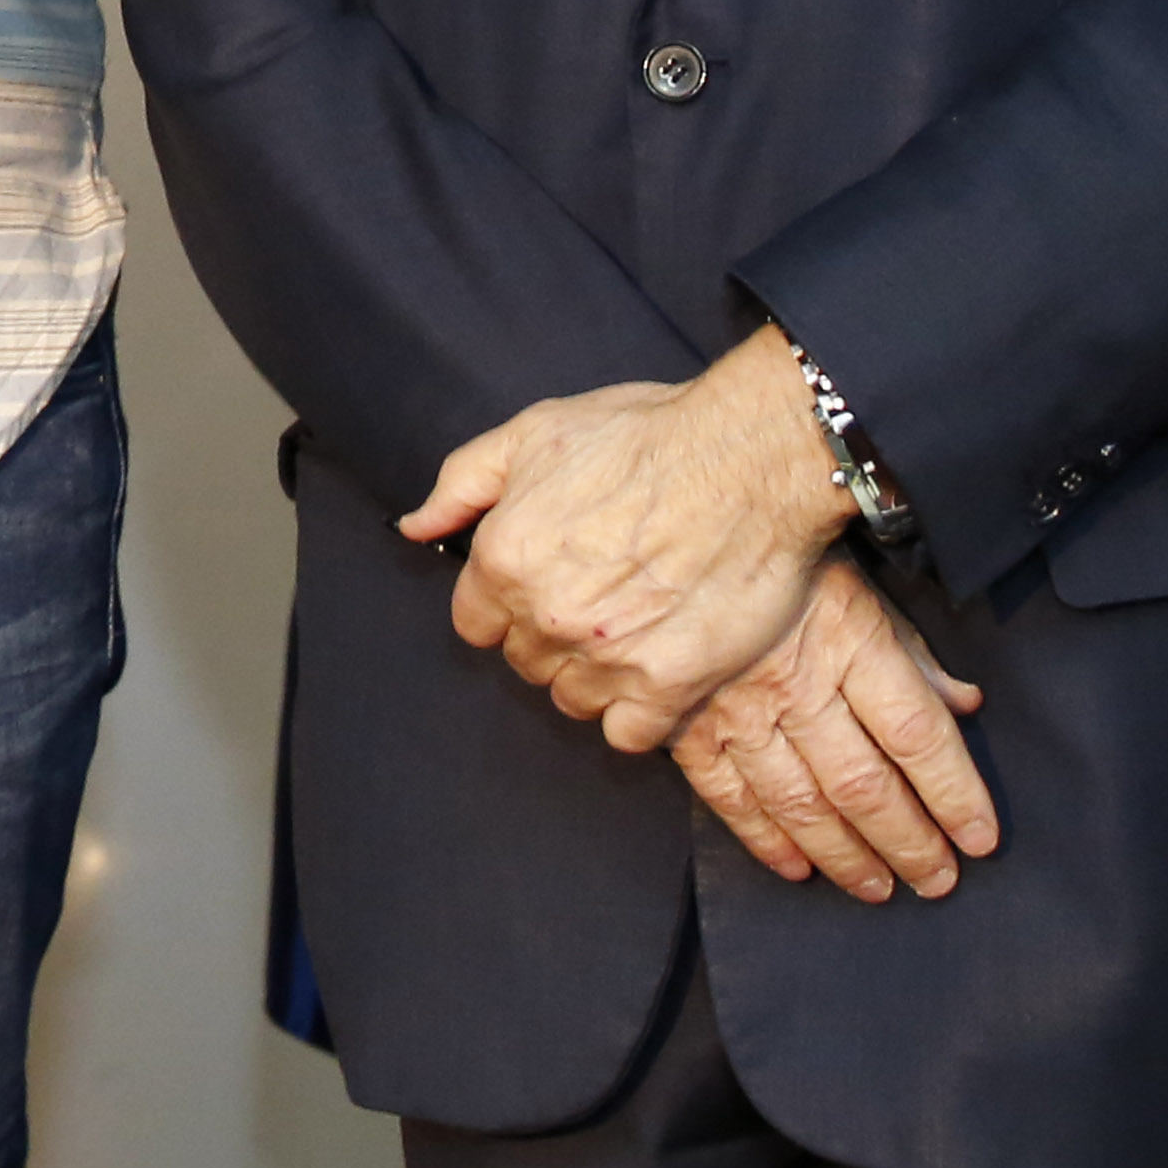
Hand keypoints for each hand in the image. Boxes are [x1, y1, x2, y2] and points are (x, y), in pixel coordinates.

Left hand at [402, 326, 858, 748]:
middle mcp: (545, 615)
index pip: (475, 624)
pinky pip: (626, 734)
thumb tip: (415, 527)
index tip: (543, 589)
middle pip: (525, 662)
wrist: (752, 460)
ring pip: (572, 700)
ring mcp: (606, 656)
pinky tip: (657, 674)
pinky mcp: (668, 685)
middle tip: (600, 602)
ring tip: (633, 634)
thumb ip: (463, 484)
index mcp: (504, 559)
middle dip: (551, 638)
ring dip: (595, 676)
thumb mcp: (535, 432)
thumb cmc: (647, 436)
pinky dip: (638, 714)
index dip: (506, 607)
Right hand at [671, 558, 1000, 900]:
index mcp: (848, 640)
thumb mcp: (859, 584)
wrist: (673, 520)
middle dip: (906, 841)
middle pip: (863, 782)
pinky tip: (795, 867)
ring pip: (799, 800)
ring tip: (878, 889)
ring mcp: (735, 708)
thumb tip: (966, 704)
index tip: (980, 838)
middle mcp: (795, 683)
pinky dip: (763, 838)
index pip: (917, 735)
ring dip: (843, 854)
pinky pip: (727, 794)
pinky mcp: (684, 722)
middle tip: (936, 882)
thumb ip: (913, 651)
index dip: (954, 794)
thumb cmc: (777, 552)